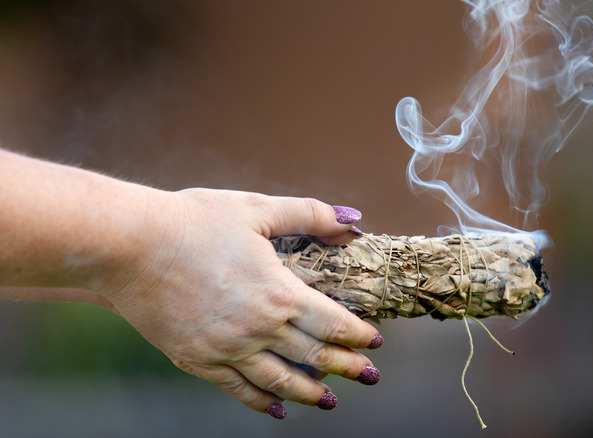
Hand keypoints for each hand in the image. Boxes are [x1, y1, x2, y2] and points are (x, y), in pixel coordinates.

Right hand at [101, 189, 380, 417]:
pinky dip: (261, 402)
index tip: (376, 342)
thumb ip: (309, 215)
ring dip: (310, 393)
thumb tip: (353, 219)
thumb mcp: (257, 209)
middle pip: (315, 356)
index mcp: (279, 293)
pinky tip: (277, 410)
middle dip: (348, 368)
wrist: (129, 245)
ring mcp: (227, 349)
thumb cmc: (194, 221)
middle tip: (371, 377)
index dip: (358, 334)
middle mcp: (259, 328)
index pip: (333, 323)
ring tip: (331, 402)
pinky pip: (238, 388)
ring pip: (280, 380)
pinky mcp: (197, 360)